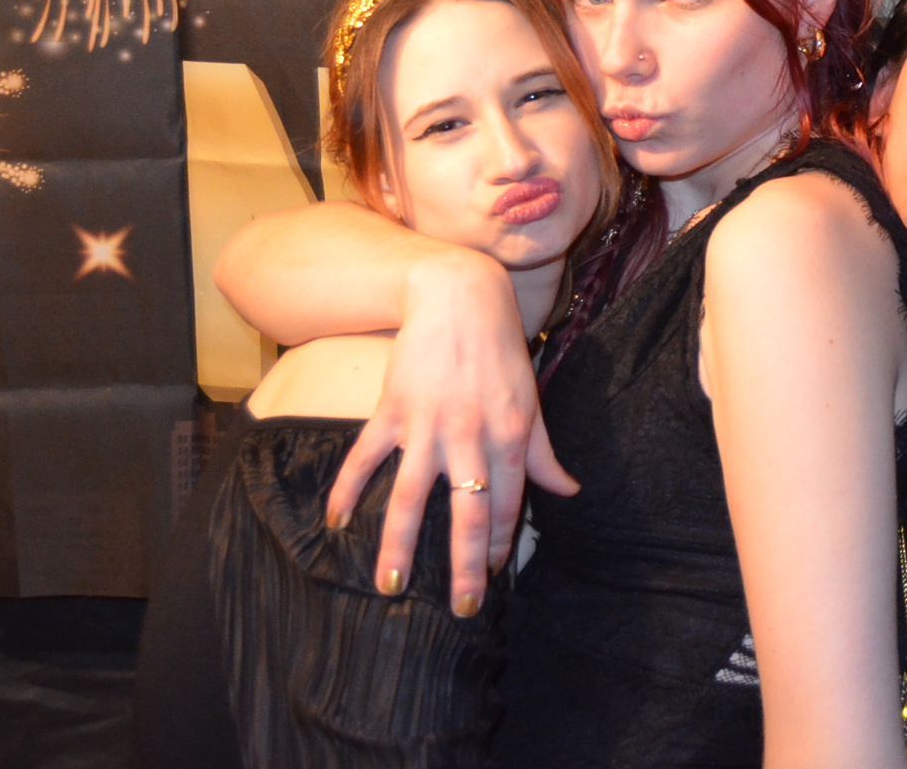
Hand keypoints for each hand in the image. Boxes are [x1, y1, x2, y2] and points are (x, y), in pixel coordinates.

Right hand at [326, 250, 578, 614]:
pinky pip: (366, 457)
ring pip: (411, 497)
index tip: (492, 578)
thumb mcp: (530, 403)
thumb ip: (542, 453)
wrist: (459, 297)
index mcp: (507, 436)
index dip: (500, 545)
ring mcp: (427, 425)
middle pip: (467, 513)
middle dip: (465, 566)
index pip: (507, 505)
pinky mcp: (391, 410)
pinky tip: (337, 523)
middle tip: (460, 610)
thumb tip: (569, 491)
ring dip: (400, 545)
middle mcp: (469, 436)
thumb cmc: (500, 353)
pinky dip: (349, 490)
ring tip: (390, 588)